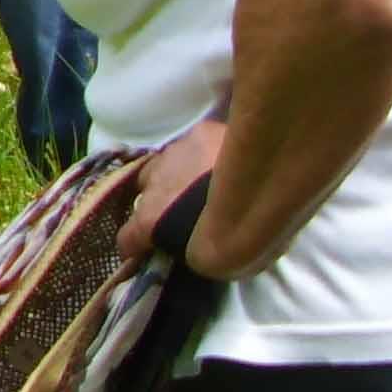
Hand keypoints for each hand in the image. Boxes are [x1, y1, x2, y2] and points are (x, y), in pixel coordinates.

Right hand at [117, 116, 229, 268]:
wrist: (264, 189)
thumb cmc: (238, 238)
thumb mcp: (206, 260)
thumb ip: (186, 250)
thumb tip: (189, 246)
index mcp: (150, 219)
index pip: (127, 238)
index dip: (135, 245)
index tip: (144, 251)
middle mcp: (153, 183)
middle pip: (144, 190)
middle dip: (158, 199)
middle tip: (181, 208)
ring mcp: (174, 153)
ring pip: (165, 163)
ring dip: (178, 174)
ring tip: (202, 181)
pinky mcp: (200, 131)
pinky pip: (194, 143)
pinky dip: (203, 153)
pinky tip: (221, 158)